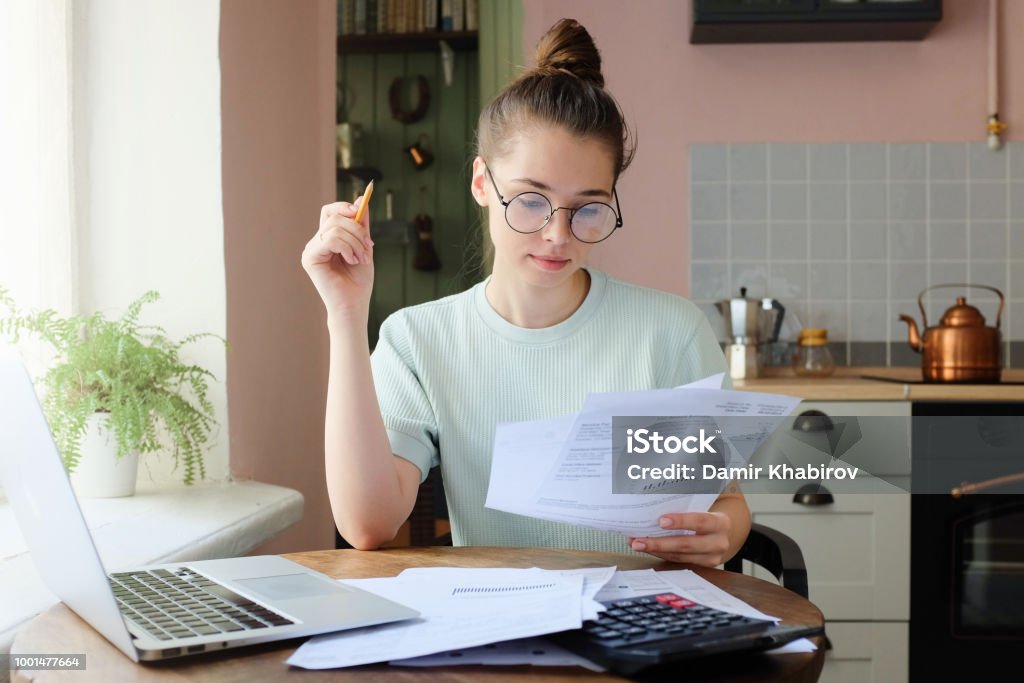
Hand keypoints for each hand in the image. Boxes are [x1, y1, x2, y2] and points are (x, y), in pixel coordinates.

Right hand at [301, 197, 374, 316]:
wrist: (354, 304)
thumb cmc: (359, 281)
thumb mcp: (364, 246)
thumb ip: (361, 225)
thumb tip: (359, 200)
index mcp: (327, 238)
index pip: (331, 211)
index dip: (345, 207)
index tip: (360, 212)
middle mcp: (316, 242)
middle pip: (334, 216)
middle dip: (357, 229)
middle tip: (368, 246)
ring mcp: (311, 249)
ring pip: (334, 227)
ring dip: (355, 241)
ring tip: (361, 258)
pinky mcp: (309, 258)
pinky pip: (330, 239)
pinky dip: (347, 247)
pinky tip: (352, 260)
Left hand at [628, 512, 731, 567]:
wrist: (725, 533)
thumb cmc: (708, 517)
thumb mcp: (704, 509)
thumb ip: (686, 508)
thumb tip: (654, 506)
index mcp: (720, 523)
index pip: (700, 521)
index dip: (681, 521)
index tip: (661, 521)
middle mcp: (718, 543)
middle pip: (686, 544)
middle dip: (659, 543)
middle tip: (638, 540)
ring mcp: (711, 558)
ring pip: (679, 556)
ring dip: (655, 550)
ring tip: (636, 544)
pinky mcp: (702, 567)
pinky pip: (678, 561)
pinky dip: (660, 554)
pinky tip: (647, 548)